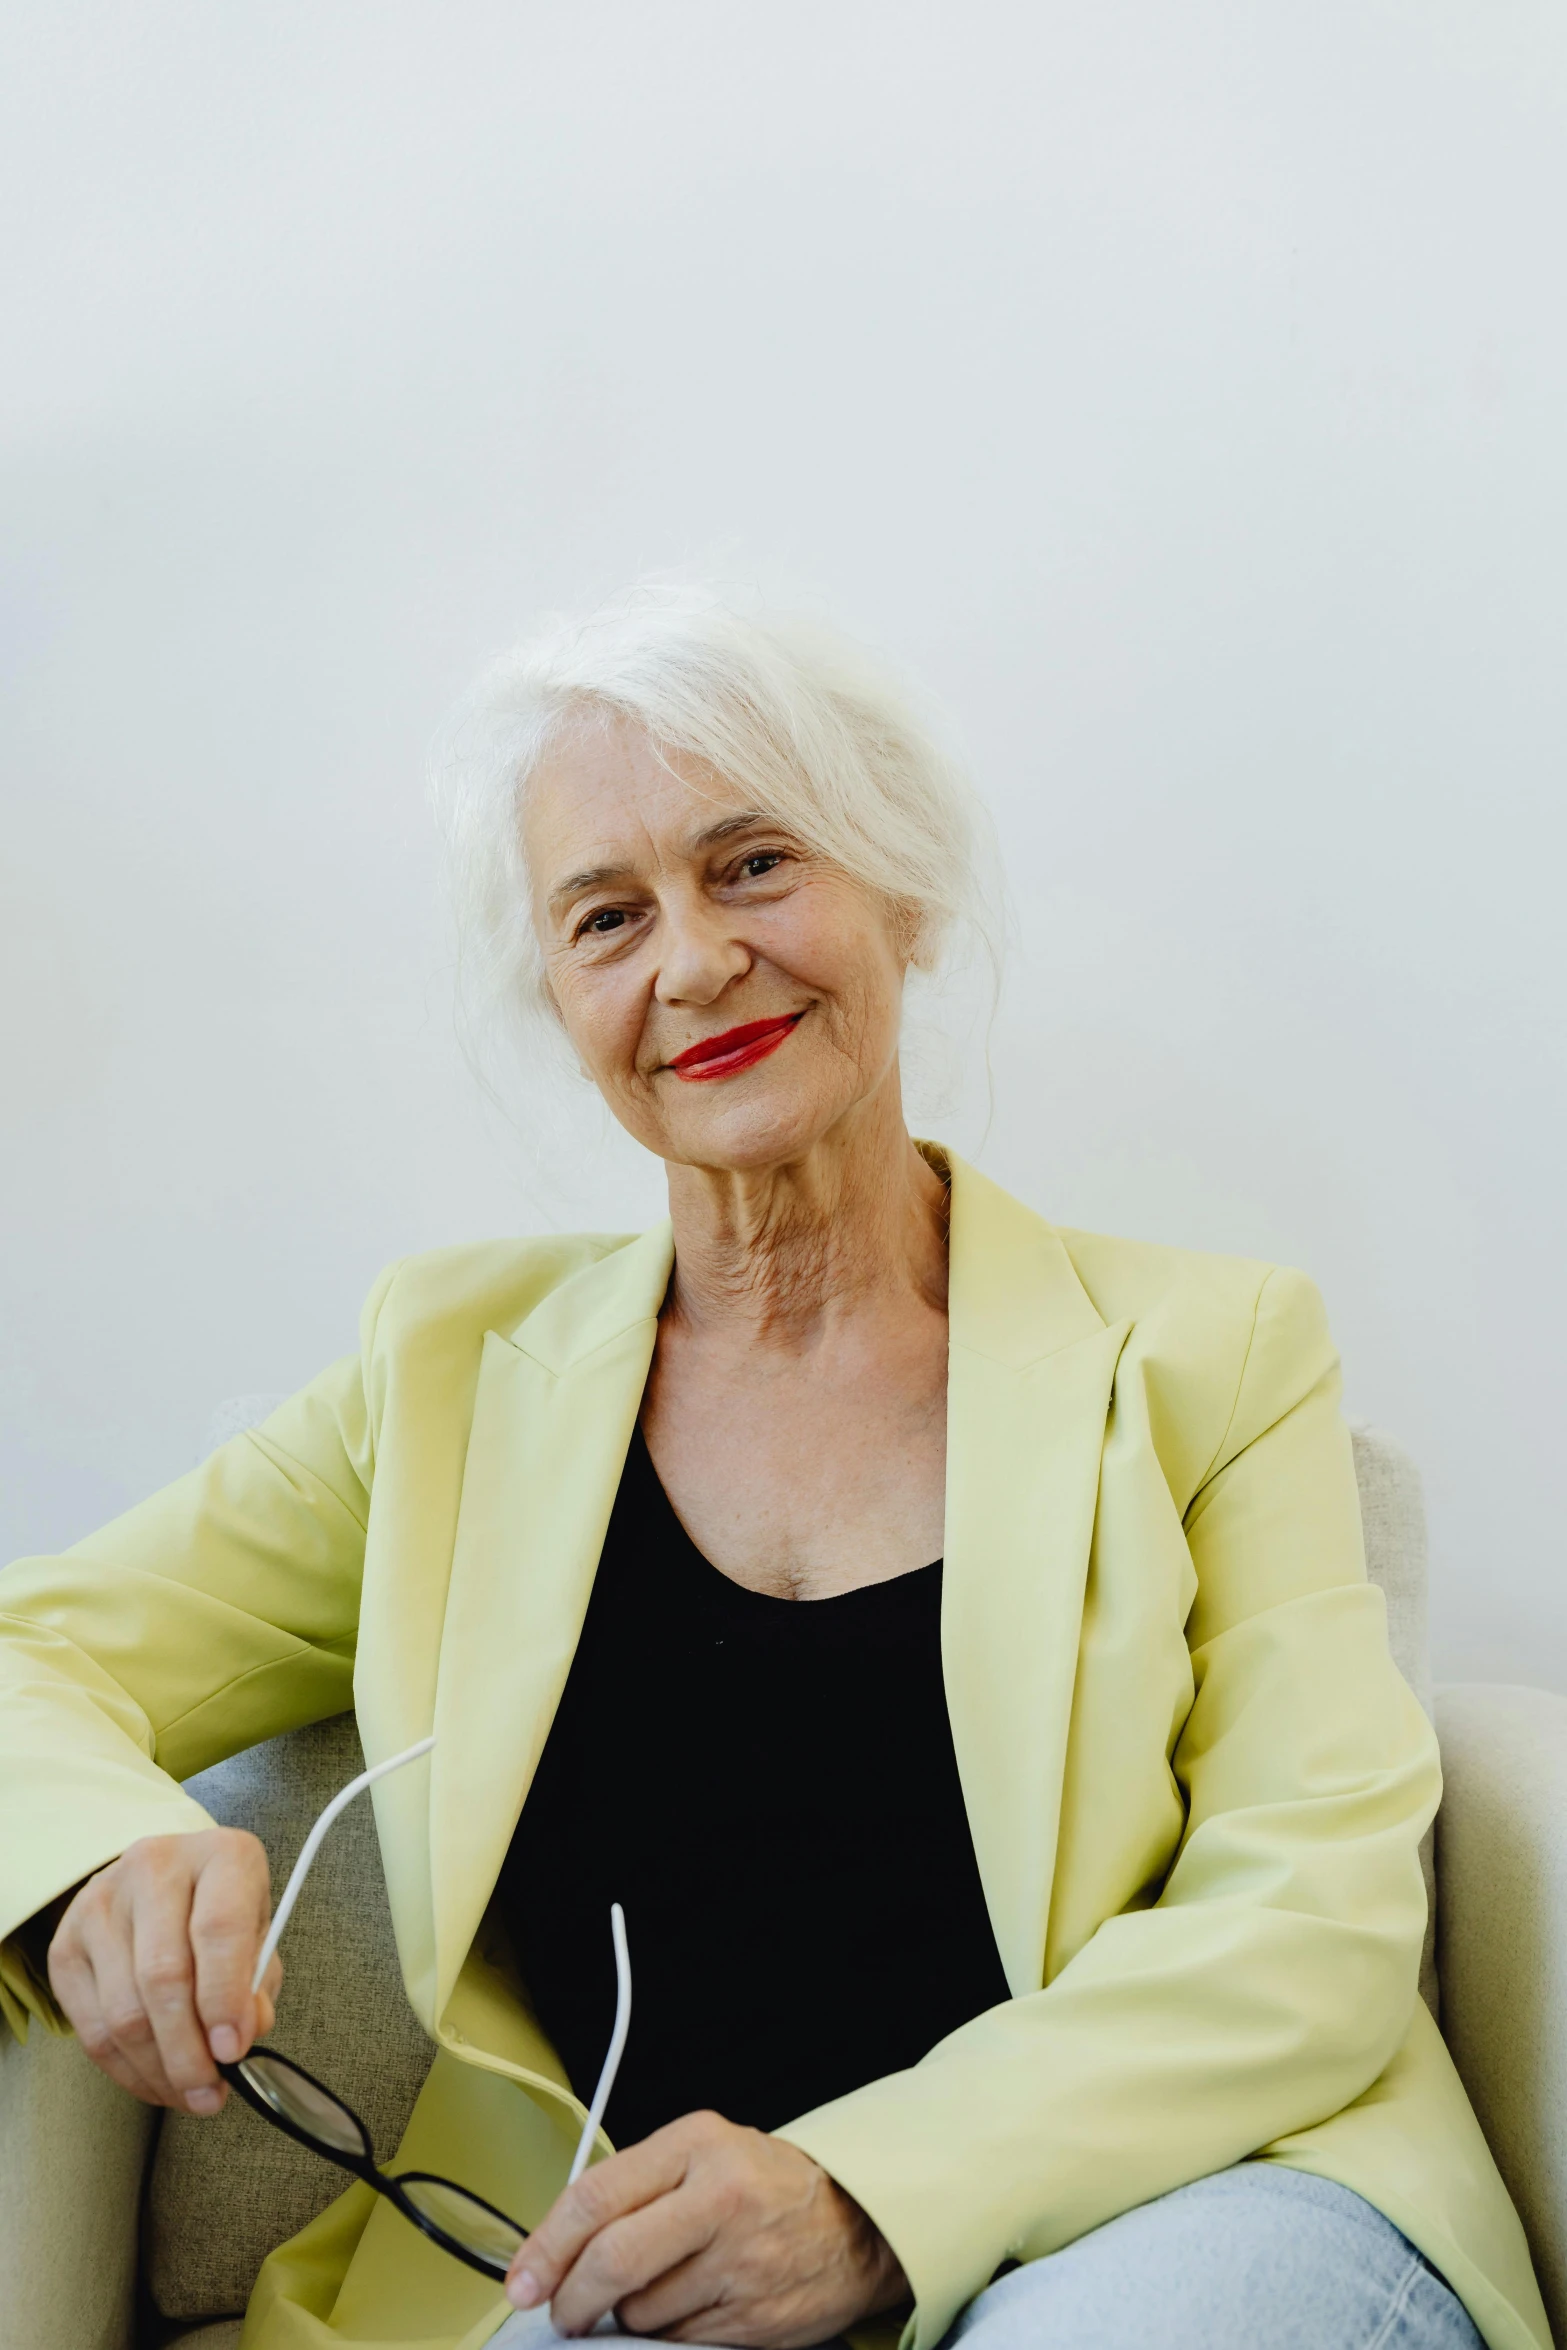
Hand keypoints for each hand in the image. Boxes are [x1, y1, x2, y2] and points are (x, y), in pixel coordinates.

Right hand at [47, 1828, 280, 2114]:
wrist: (167, 1882)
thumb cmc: (222, 1911)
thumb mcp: (259, 1935)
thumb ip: (258, 1984)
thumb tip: (240, 2037)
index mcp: (220, 1854)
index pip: (218, 1928)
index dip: (225, 1999)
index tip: (234, 2051)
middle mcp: (154, 1867)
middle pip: (163, 1976)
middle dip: (188, 2051)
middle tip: (210, 2092)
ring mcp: (101, 1903)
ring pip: (123, 2011)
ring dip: (159, 2069)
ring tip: (189, 2094)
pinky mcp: (65, 1945)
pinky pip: (91, 2028)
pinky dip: (127, 2070)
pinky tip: (155, 2081)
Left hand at [506, 2109, 907, 2345]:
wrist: (856, 2221)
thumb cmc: (766, 2183)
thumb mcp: (702, 2151)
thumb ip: (635, 2185)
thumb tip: (559, 2246)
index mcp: (697, 2145)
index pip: (598, 2196)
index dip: (546, 2246)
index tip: (522, 2279)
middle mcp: (719, 2199)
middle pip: (612, 2262)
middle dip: (571, 2299)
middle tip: (562, 2311)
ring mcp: (740, 2264)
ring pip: (641, 2311)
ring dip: (628, 2315)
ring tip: (657, 2288)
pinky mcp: (754, 2320)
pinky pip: (678, 2342)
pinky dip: (668, 2334)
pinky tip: (689, 2305)